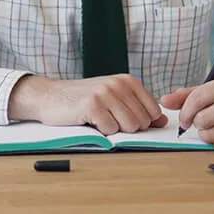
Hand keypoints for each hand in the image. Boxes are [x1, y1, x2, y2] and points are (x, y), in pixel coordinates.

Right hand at [8, 74, 167, 134]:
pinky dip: (101, 132)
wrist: (51, 96)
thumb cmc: (84, 99)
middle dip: (127, 127)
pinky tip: (90, 121)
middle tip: (108, 119)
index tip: (125, 119)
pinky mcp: (92, 105)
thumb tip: (163, 120)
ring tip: (100, 119)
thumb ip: (139, 108)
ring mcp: (106, 93)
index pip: (154, 111)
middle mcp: (119, 84)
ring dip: (114, 130)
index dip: (142, 122)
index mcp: (128, 81)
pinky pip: (110, 130)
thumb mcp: (114, 98)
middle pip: (142, 122)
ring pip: (129, 127)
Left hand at [160, 74, 213, 150]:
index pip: (198, 98)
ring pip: (210, 135)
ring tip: (213, 126)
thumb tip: (165, 101)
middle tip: (201, 121)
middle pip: (203, 119)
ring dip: (206, 134)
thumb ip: (189, 94)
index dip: (185, 111)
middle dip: (196, 123)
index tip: (183, 118)